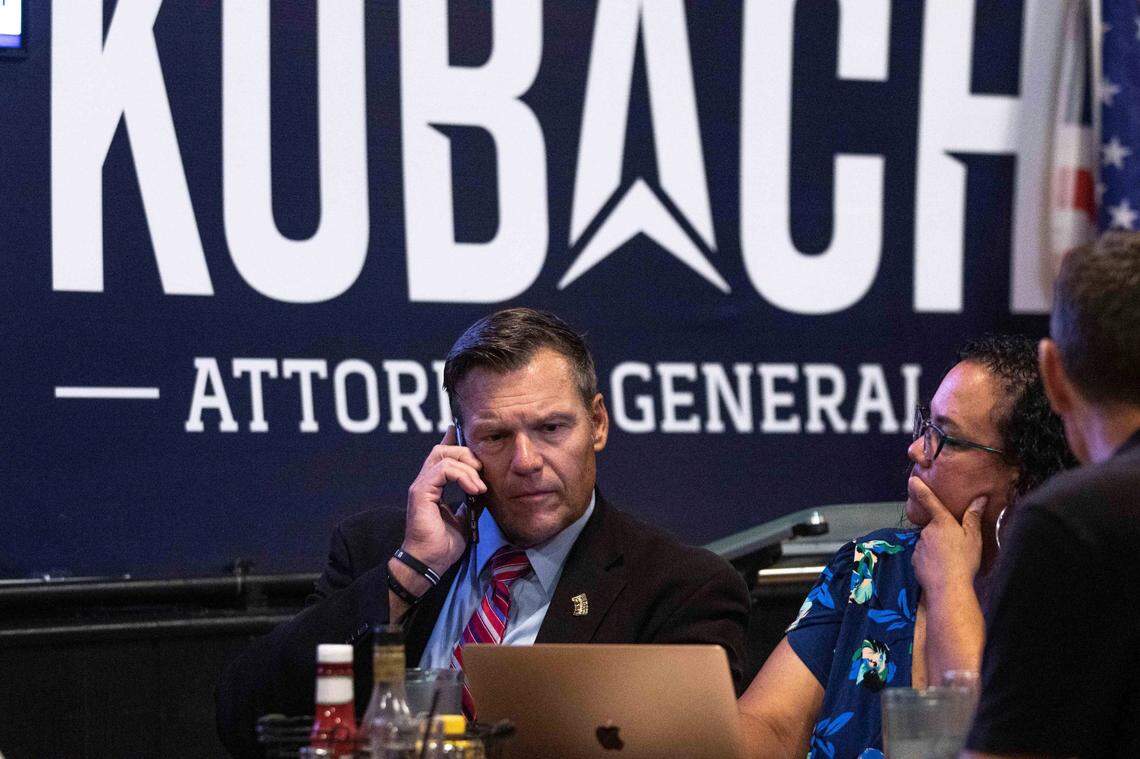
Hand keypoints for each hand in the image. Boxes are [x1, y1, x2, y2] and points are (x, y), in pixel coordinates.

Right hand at [402, 425, 486, 574]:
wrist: (430, 563)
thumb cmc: (443, 545)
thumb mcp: (465, 518)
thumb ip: (471, 501)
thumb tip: (483, 490)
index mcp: (433, 486)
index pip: (442, 455)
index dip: (454, 442)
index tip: (469, 436)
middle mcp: (425, 482)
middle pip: (443, 450)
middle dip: (466, 454)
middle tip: (482, 470)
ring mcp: (421, 485)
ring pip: (443, 456)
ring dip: (467, 467)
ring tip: (479, 485)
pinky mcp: (421, 492)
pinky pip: (442, 470)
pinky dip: (462, 475)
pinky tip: (474, 489)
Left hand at [910, 476, 985, 595]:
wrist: (948, 586)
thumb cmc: (964, 560)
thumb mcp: (973, 537)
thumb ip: (973, 517)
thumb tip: (980, 498)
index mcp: (942, 522)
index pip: (929, 500)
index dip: (920, 489)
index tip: (912, 479)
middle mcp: (927, 530)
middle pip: (934, 527)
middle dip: (942, 534)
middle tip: (956, 548)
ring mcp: (919, 545)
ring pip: (928, 542)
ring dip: (937, 548)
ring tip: (951, 561)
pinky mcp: (914, 559)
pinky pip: (923, 556)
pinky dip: (931, 560)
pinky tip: (941, 569)